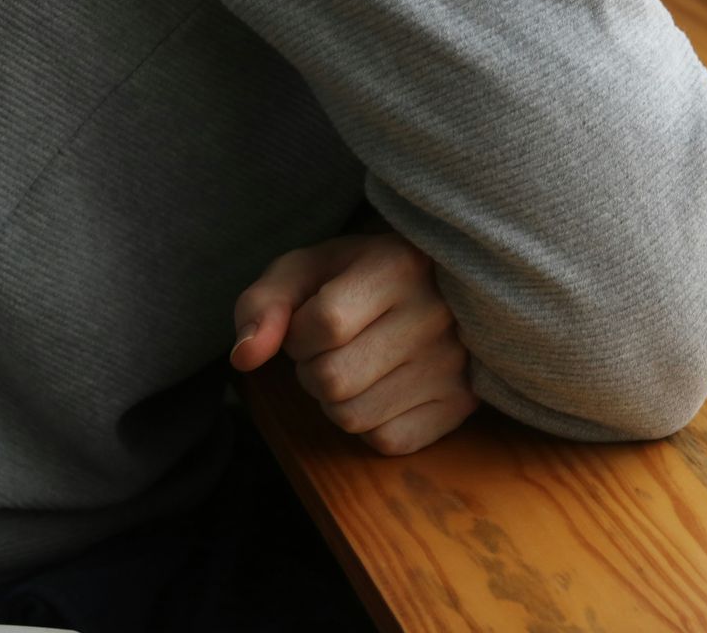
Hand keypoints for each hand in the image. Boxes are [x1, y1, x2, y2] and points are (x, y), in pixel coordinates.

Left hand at [230, 232, 477, 454]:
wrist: (433, 285)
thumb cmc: (356, 277)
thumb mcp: (305, 270)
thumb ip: (263, 304)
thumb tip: (244, 358)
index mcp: (398, 266)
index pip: (322, 327)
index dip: (297, 335)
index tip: (310, 323)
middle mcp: (436, 313)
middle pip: (333, 379)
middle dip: (312, 369)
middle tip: (332, 349)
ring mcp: (454, 362)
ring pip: (353, 417)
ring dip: (336, 400)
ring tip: (356, 366)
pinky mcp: (462, 403)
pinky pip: (386, 440)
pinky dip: (370, 423)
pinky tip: (382, 388)